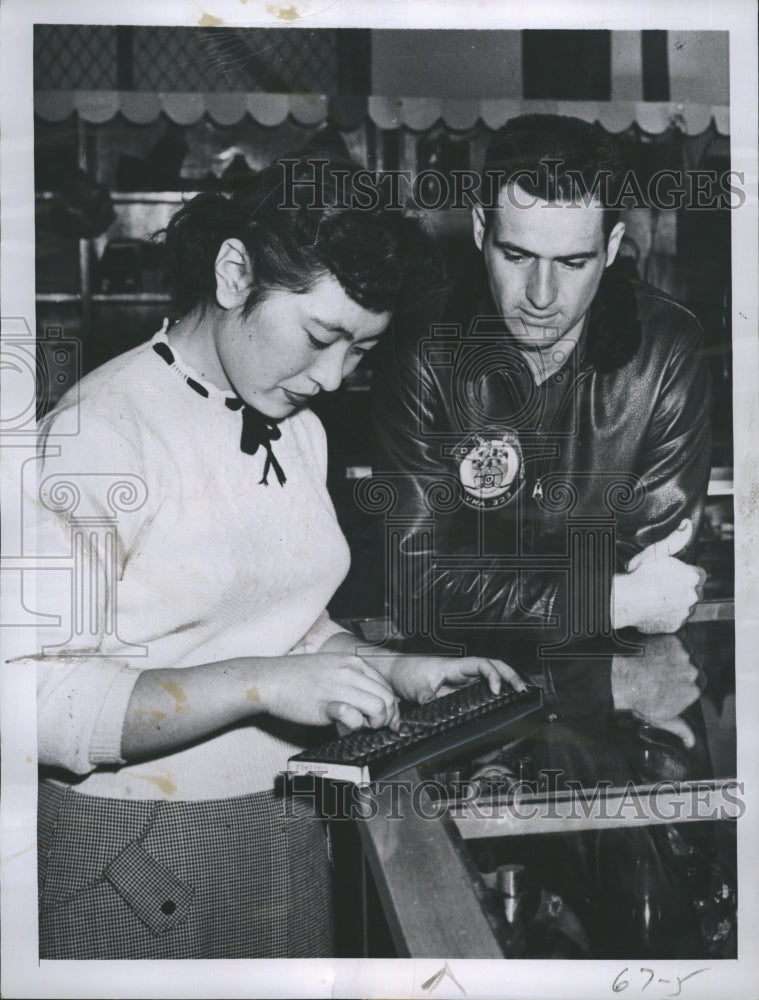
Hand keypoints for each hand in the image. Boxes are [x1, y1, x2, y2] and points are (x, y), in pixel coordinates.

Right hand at [258, 653, 399, 730]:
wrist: (271, 680)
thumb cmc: (298, 677)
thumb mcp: (332, 667)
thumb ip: (354, 678)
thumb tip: (375, 698)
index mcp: (353, 662)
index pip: (386, 686)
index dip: (390, 706)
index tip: (387, 719)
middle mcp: (350, 672)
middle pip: (388, 698)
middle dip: (387, 717)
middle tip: (375, 726)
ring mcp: (339, 687)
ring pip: (378, 708)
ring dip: (375, 723)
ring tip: (361, 726)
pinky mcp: (327, 705)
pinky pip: (354, 717)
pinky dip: (355, 725)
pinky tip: (345, 725)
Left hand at [380, 653, 526, 704]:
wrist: (395, 670)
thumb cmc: (405, 673)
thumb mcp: (417, 690)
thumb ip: (429, 702)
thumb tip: (436, 717)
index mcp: (454, 666)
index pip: (481, 664)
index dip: (492, 675)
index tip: (495, 690)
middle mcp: (460, 670)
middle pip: (492, 665)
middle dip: (510, 675)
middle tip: (522, 690)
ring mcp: (460, 677)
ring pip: (488, 674)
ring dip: (505, 681)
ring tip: (519, 694)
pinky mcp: (457, 686)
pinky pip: (479, 685)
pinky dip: (493, 690)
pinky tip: (500, 699)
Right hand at [611, 519, 705, 632]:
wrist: (625, 600)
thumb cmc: (640, 574)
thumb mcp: (657, 550)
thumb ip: (676, 538)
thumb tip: (688, 524)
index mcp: (692, 577)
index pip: (700, 575)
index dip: (686, 573)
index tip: (673, 574)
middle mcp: (693, 597)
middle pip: (695, 592)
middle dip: (683, 589)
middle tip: (663, 585)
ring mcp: (684, 613)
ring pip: (686, 607)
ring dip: (677, 603)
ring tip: (658, 597)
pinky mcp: (675, 626)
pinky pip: (675, 620)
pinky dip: (668, 616)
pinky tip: (655, 608)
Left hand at [611, 634, 700, 746]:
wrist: (621, 678)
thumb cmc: (640, 700)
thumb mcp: (662, 719)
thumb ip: (681, 729)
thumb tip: (692, 743)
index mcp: (694, 689)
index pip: (699, 678)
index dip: (686, 676)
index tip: (673, 676)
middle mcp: (693, 671)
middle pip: (695, 663)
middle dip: (683, 664)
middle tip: (664, 666)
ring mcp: (684, 654)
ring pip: (687, 649)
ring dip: (677, 651)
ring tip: (659, 656)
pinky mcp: (674, 639)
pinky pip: (678, 637)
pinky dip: (669, 640)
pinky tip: (656, 647)